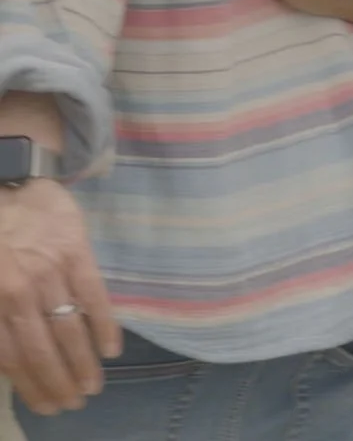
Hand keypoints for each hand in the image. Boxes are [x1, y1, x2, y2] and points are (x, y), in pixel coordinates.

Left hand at [0, 180, 116, 415]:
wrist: (8, 178)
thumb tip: (7, 355)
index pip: (12, 355)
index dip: (31, 384)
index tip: (47, 405)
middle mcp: (19, 292)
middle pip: (41, 349)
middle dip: (58, 382)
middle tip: (73, 406)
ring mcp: (50, 273)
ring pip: (67, 329)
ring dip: (81, 364)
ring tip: (91, 388)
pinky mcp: (76, 253)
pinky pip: (93, 296)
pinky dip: (103, 325)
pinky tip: (110, 350)